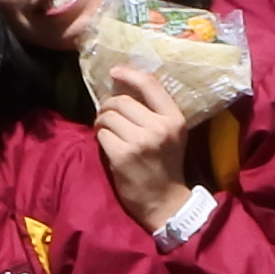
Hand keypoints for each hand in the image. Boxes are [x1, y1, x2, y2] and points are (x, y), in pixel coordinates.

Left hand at [90, 59, 195, 232]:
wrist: (164, 201)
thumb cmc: (165, 165)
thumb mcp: (171, 134)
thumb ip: (155, 112)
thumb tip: (124, 88)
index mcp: (174, 118)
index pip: (150, 84)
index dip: (128, 74)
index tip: (114, 72)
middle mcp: (159, 127)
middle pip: (121, 101)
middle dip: (108, 106)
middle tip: (107, 116)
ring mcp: (140, 141)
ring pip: (108, 116)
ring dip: (101, 122)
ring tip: (106, 130)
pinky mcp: (122, 155)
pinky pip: (102, 134)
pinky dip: (100, 137)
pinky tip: (107, 144)